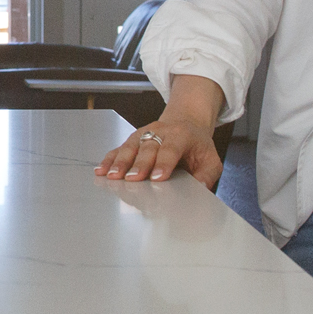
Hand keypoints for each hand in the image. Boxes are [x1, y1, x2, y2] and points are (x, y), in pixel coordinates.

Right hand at [95, 75, 224, 190]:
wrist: (187, 123)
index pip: (171, 149)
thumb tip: (199, 190)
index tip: (157, 177)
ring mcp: (144, 134)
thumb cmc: (198, 146)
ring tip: (111, 176)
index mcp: (181, 135)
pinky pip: (119, 148)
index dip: (164, 163)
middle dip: (139, 164)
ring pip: (130, 146)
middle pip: (147, 148)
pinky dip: (109, 159)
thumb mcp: (211, 160)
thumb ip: (207, 176)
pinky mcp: (133, 139)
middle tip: (132, 179)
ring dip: (120, 162)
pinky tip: (101, 170)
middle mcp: (160, 132)